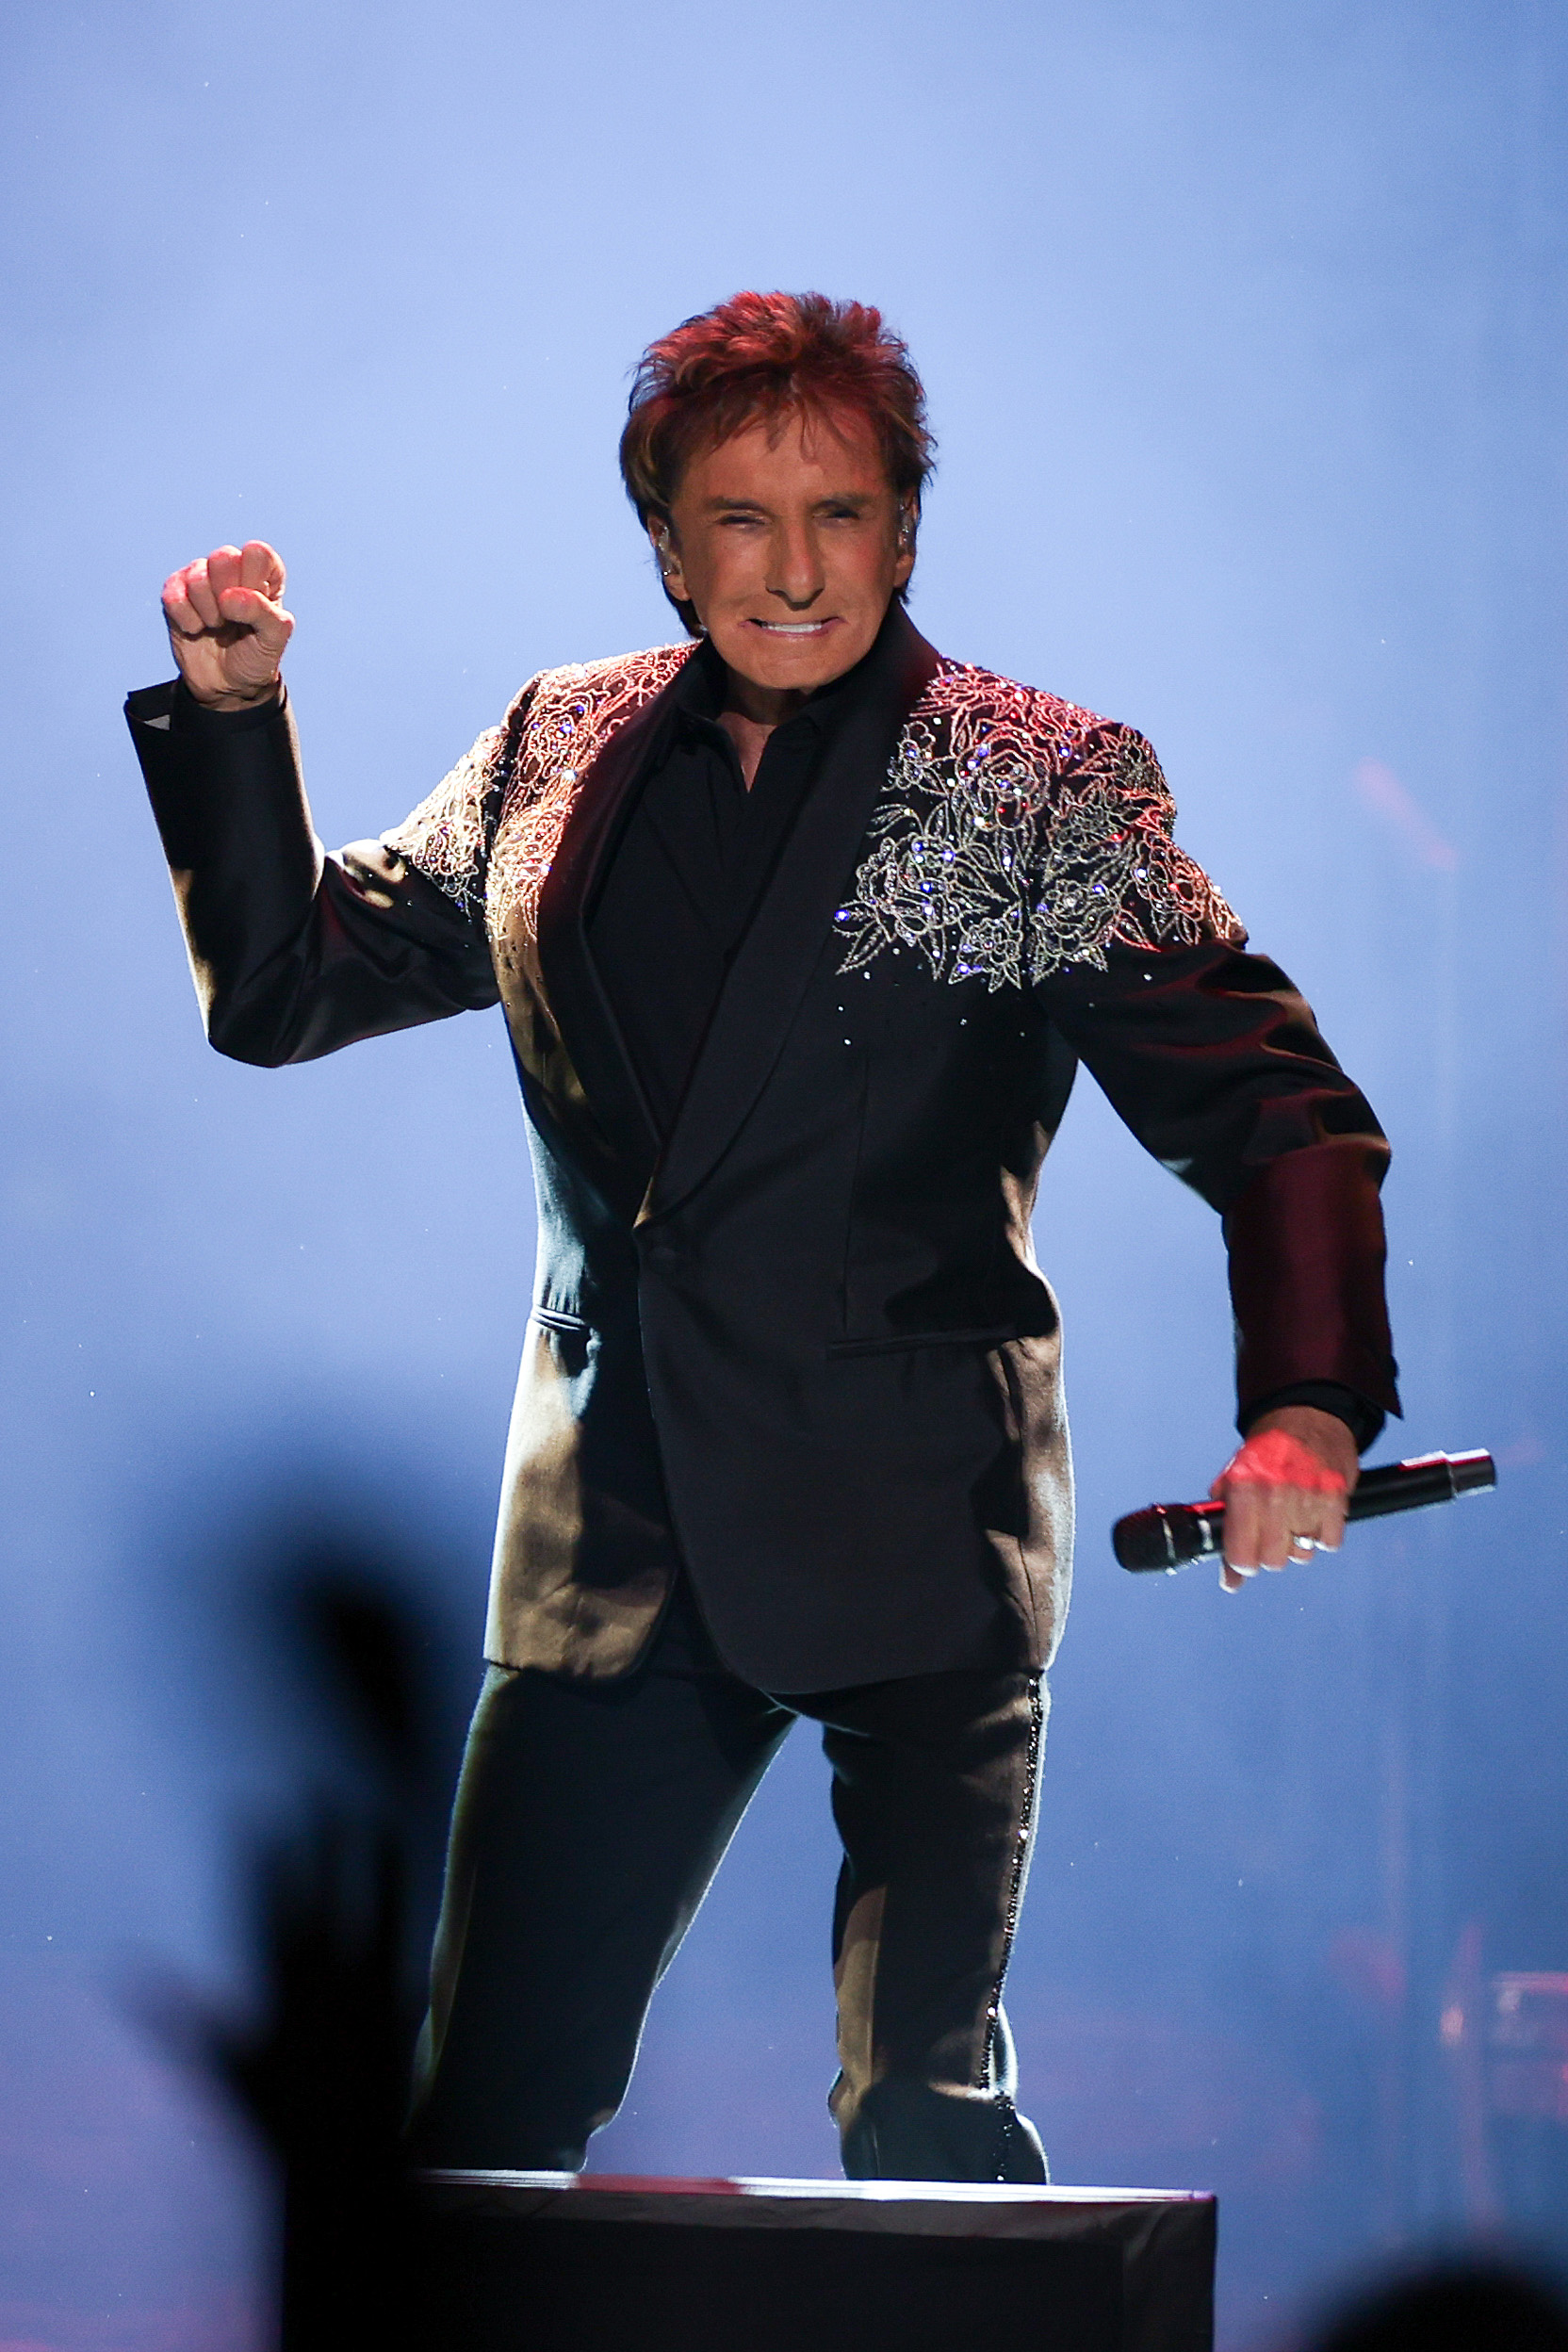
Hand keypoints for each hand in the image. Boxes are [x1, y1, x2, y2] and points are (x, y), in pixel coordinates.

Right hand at [161, 540, 293, 709]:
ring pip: (197, 576)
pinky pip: (173, 596)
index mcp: (263, 575)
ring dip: (209, 612)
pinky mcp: (176, 595)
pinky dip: (187, 620)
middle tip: (234, 618)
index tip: (255, 604)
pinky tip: (197, 630)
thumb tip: (231, 596)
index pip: (257, 553)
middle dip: (228, 594)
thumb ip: (264, 613)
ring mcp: (201, 580)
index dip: (253, 580)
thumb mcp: (274, 640)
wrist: (228, 687)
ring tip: (217, 627)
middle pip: (224, 556)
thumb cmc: (256, 657)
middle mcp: (231, 571)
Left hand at [1210, 1406, 1358, 1592]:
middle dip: (1268, 1555)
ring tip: (1292, 1522)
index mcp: (1245, 1487)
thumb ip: (1227, 1516)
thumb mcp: (1235, 1473)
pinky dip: (1321, 1537)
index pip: (1240, 1554)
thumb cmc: (1268, 1447)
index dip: (1239, 1567)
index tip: (1239, 1569)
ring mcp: (1309, 1496)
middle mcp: (1276, 1493)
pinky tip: (1313, 1517)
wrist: (1307, 1412)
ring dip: (1296, 1545)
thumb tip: (1229, 1572)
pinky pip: (1329, 1543)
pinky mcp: (1337, 1497)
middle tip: (1268, 1540)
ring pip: (1302, 1554)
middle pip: (1273, 1560)